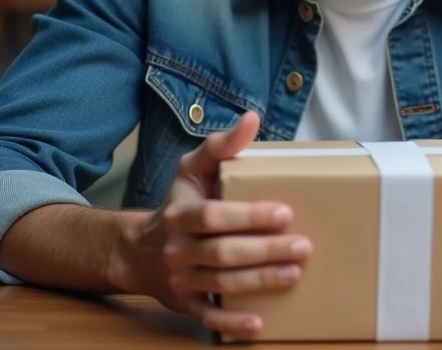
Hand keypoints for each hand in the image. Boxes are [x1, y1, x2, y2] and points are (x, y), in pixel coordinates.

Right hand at [117, 112, 311, 337]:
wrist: (138, 250)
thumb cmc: (178, 203)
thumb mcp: (192, 168)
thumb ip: (222, 145)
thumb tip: (252, 119)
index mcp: (180, 214)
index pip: (214, 216)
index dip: (249, 216)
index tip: (285, 212)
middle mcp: (177, 248)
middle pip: (223, 252)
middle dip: (265, 250)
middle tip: (303, 246)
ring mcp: (180, 279)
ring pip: (222, 284)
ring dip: (260, 281)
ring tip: (294, 273)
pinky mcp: (185, 303)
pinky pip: (209, 317)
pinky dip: (233, 322)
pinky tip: (259, 321)